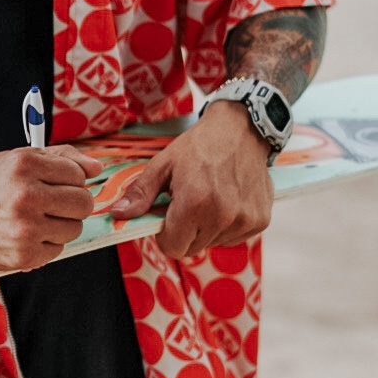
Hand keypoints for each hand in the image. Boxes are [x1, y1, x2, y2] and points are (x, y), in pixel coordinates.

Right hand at [0, 146, 100, 270]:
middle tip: (52, 204)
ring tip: (35, 219)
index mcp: (25, 164)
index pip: (79, 174)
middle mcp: (26, 195)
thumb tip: (96, 168)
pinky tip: (26, 235)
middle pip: (83, 203)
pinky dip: (46, 244)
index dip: (71, 181)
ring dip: (60, 225)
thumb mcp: (18, 158)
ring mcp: (25, 228)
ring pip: (74, 228)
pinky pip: (58, 250)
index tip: (57, 184)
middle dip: (73, 204)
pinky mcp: (24, 255)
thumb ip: (61, 158)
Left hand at [105, 103, 272, 259]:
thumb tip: (116, 215)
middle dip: (185, 231)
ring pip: (213, 243)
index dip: (166, 235)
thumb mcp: (163, 165)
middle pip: (193, 248)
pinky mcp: (260, 221)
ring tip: (209, 198)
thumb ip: (140, 194)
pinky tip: (227, 201)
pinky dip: (227, 226)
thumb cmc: (199, 145)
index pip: (173, 248)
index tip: (168, 217)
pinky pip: (234, 238)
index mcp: (195, 203)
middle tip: (188, 203)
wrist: (241, 129)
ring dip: (207, 229)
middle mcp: (223, 216)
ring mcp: (245, 220)